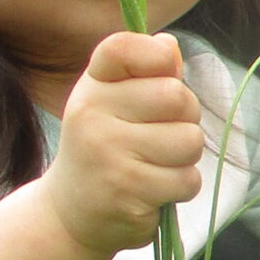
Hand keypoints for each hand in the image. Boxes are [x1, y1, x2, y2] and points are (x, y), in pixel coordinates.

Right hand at [43, 31, 202, 256]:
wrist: (70, 212)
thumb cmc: (107, 148)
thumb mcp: (116, 104)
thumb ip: (148, 74)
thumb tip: (169, 46)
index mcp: (92, 86)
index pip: (124, 48)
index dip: (156, 56)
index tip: (162, 74)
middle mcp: (92, 114)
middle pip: (177, 97)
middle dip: (186, 119)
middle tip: (162, 136)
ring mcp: (107, 153)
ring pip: (189, 141)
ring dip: (185, 158)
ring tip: (156, 165)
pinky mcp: (126, 191)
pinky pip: (186, 180)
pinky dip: (181, 187)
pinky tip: (153, 190)